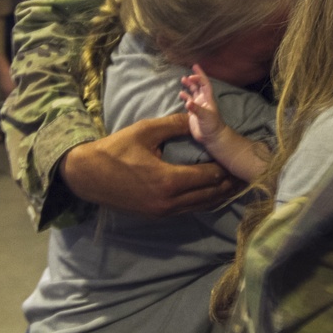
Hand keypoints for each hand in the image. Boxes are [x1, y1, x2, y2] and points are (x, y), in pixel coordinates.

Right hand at [60, 112, 239, 216]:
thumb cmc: (115, 150)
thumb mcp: (146, 131)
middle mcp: (169, 201)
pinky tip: (212, 191)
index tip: (239, 158)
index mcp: (169, 180)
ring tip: (235, 183)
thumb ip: (175, 124)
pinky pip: (189, 209)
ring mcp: (163, 211)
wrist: (86, 176)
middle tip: (245, 173)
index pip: (209, 175)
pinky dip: (204, 200)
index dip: (226, 167)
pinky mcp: (157, 215)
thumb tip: (199, 118)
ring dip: (219, 194)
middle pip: (211, 194)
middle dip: (229, 183)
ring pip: (202, 205)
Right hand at [179, 64, 222, 143]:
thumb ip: (196, 109)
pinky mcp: (193, 112)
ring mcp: (198, 105)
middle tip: (189, 71)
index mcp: (208, 98)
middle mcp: (203, 100)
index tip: (192, 73)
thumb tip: (188, 103)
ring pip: (193, 92)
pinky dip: (185, 96)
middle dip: (194, 78)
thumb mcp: (205, 116)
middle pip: (199, 86)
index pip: (204, 84)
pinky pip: (189, 101)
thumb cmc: (212, 125)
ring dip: (189, 85)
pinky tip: (181, 93)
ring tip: (183, 79)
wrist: (211, 136)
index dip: (199, 77)